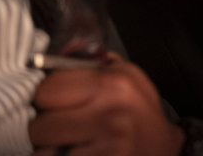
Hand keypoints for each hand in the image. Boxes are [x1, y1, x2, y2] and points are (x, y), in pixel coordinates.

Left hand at [30, 54, 184, 155]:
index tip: (50, 101)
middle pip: (40, 125)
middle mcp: (110, 116)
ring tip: (65, 142)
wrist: (162, 149)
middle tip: (56, 126)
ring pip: (44, 152)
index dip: (44, 97)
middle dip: (43, 127)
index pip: (47, 89)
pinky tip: (74, 151)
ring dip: (48, 149)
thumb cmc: (139, 113)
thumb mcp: (125, 76)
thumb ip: (90, 61)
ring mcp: (107, 148)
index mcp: (112, 84)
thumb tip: (55, 56)